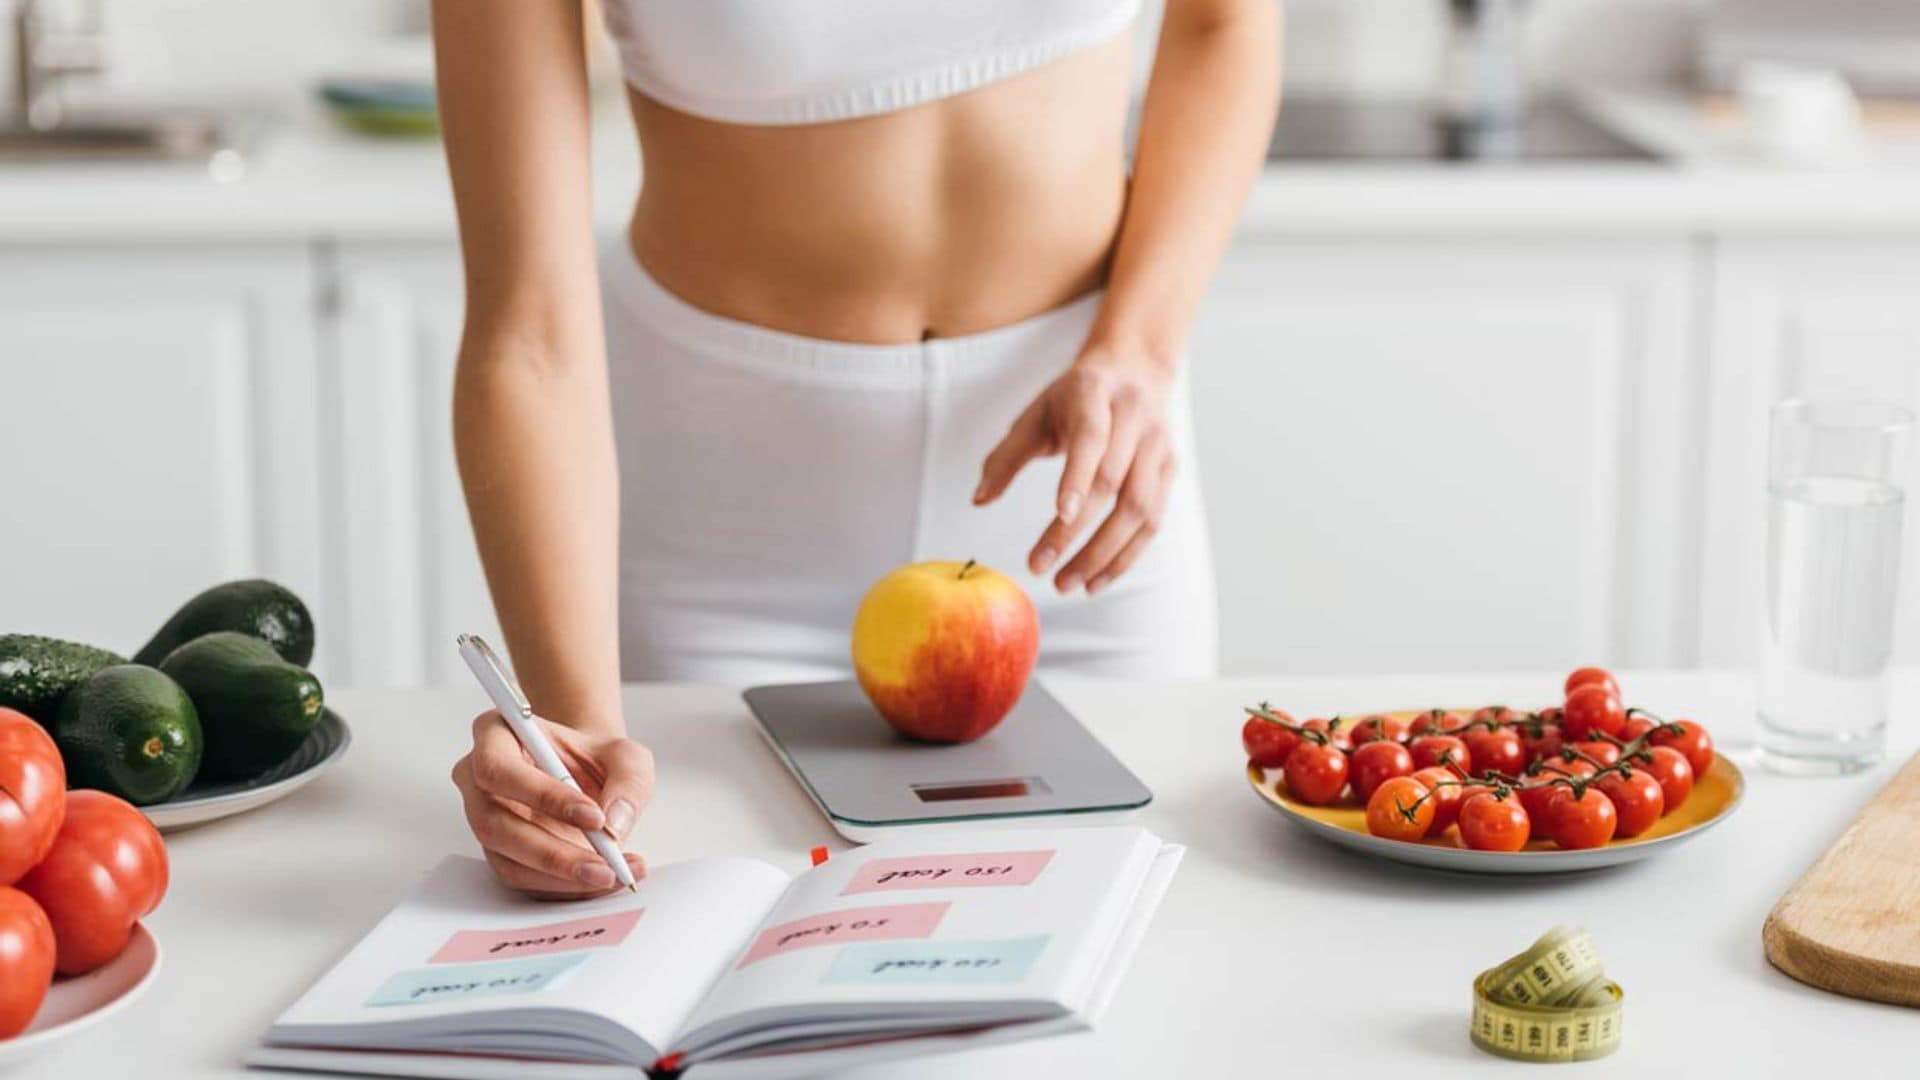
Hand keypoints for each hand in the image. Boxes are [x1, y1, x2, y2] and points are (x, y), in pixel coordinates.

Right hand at [451, 711, 653, 898]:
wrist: (589, 777)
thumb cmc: (596, 758)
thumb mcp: (626, 755)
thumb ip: (628, 780)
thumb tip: (613, 824)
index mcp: (495, 736)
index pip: (499, 768)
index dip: (542, 795)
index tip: (593, 816)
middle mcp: (478, 781)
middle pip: (495, 824)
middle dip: (553, 853)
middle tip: (604, 866)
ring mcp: (484, 821)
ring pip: (508, 860)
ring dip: (561, 877)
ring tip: (612, 875)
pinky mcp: (500, 854)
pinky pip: (524, 879)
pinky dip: (566, 886)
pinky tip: (603, 880)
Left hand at [975, 341, 1177, 593]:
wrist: (1135, 368)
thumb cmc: (1075, 396)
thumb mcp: (1035, 413)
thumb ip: (1005, 456)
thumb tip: (979, 500)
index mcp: (1096, 394)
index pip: (1092, 438)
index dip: (1077, 477)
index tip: (1059, 515)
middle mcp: (1135, 418)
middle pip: (1113, 483)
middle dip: (1077, 533)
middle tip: (1041, 568)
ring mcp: (1159, 446)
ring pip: (1140, 509)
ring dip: (1104, 555)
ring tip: (1068, 584)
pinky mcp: (1170, 470)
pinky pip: (1153, 522)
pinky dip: (1126, 556)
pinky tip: (1097, 580)